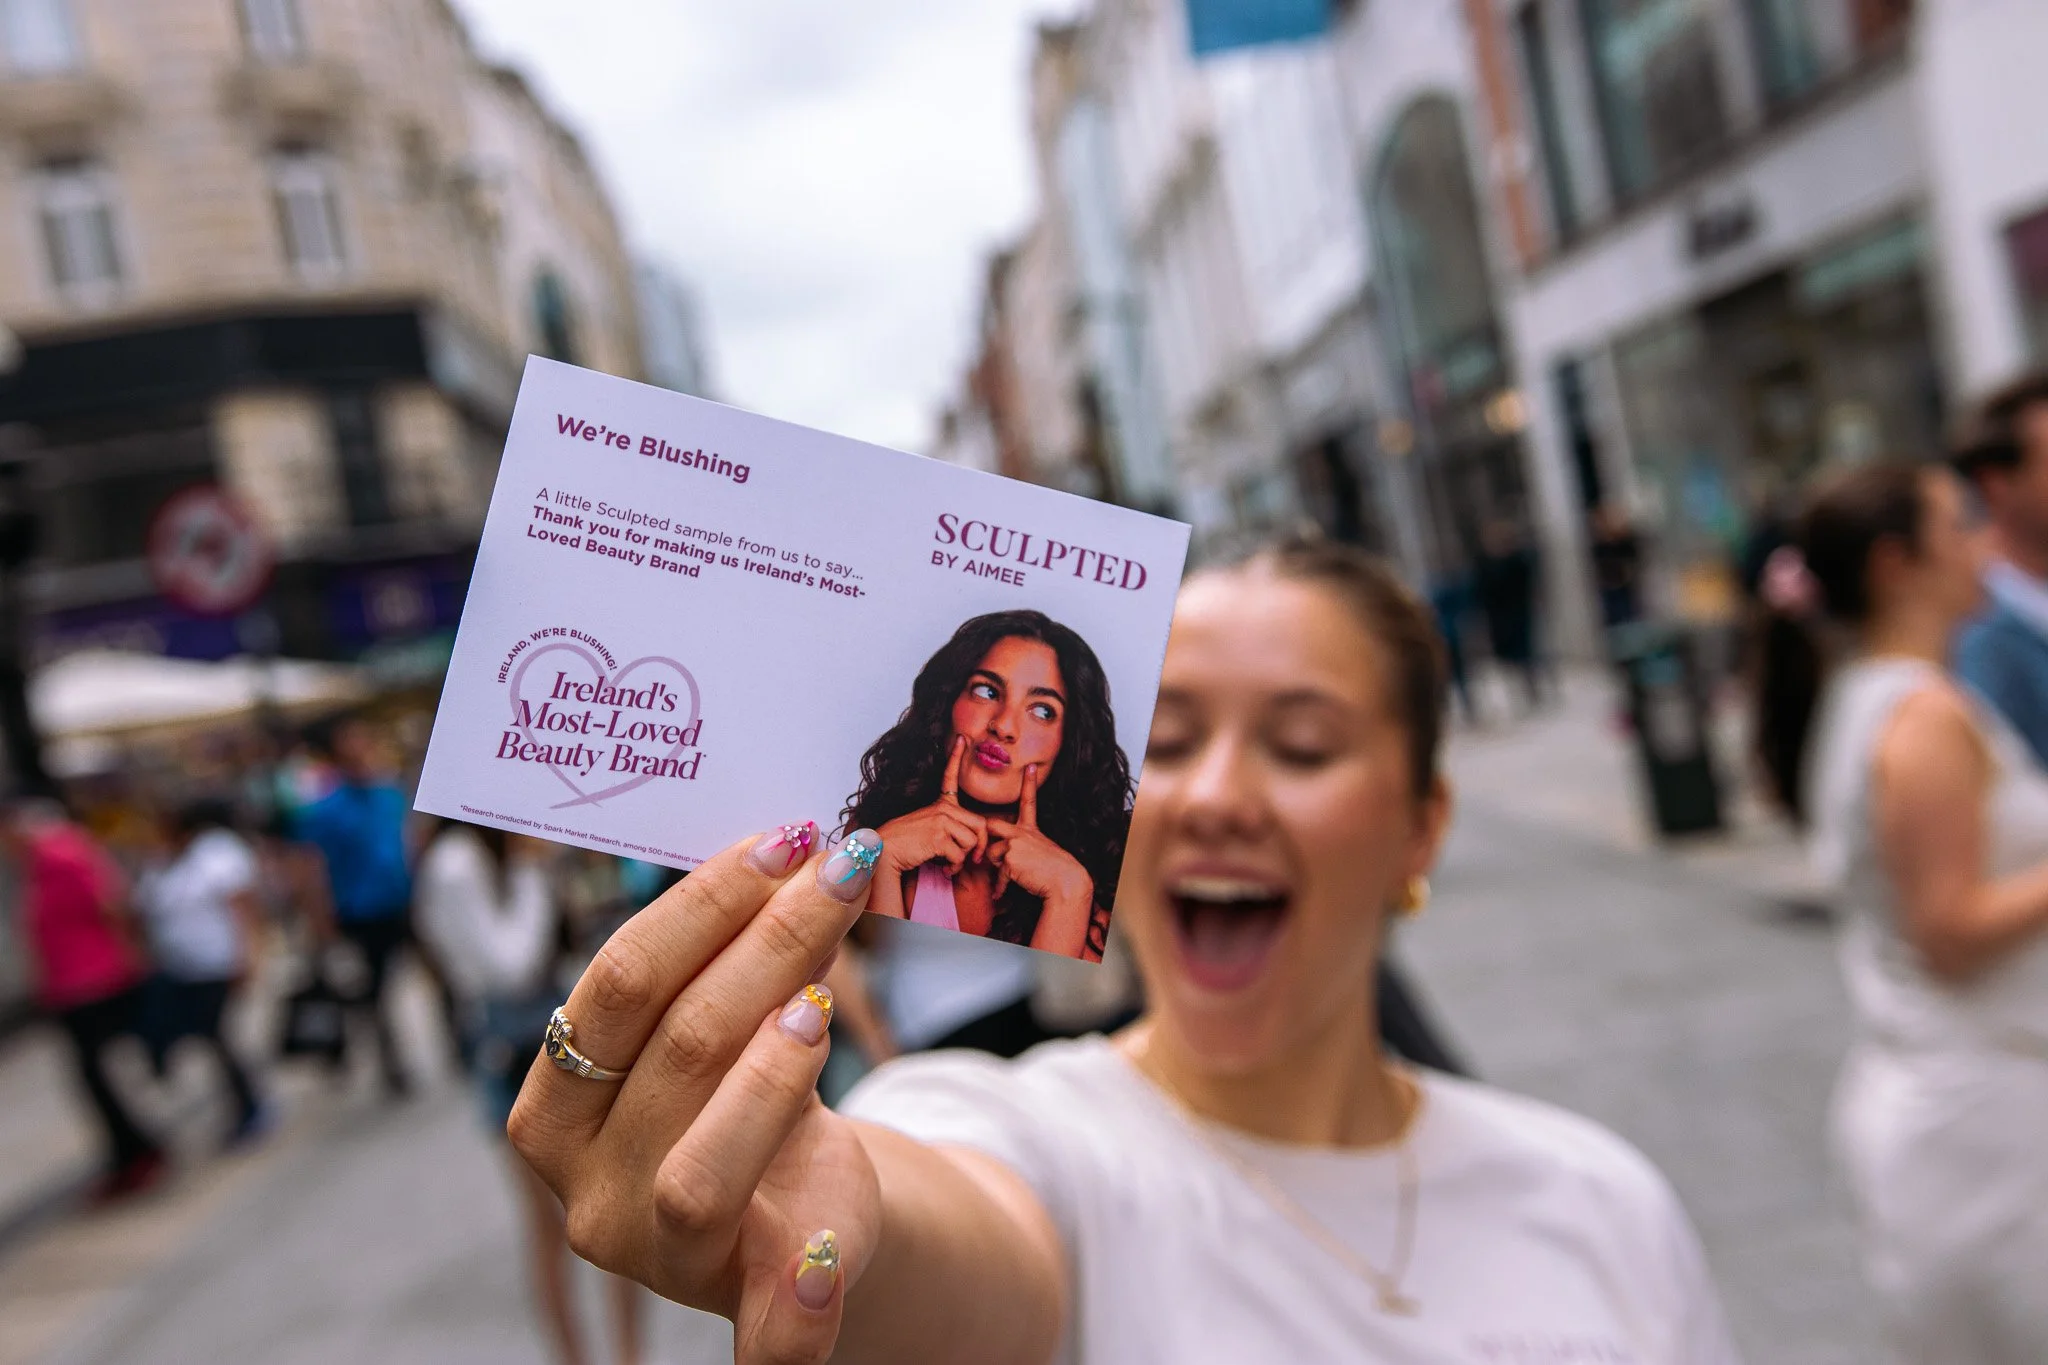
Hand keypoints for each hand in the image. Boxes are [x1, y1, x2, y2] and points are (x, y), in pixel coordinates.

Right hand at [507, 825, 884, 1364]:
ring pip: (704, 1170)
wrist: (803, 1206)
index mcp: (556, 1108)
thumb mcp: (731, 1024)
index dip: (704, 903)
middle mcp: (588, 1188)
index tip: (783, 840)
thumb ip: (739, 959)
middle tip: (840, 870)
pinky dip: (796, 1310)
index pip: (619, 986)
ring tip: (827, 997)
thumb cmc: (748, 1092)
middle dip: (768, 945)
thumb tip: (796, 850)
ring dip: (774, 1076)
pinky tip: (826, 1258)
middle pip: (678, 1050)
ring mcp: (659, 1257)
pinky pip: (762, 1334)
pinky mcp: (744, 1305)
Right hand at [874, 736, 987, 875]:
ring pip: (972, 842)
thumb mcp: (928, 827)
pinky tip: (944, 868)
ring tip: (950, 863)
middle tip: (973, 859)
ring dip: (964, 859)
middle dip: (980, 846)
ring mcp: (941, 820)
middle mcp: (943, 808)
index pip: (950, 777)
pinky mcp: (939, 836)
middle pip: (980, 824)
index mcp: (940, 804)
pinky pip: (960, 855)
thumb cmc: (906, 844)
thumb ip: (948, 828)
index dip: (956, 757)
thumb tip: (972, 844)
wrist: (884, 851)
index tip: (962, 738)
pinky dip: (954, 867)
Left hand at [987, 764, 1090, 911]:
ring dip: (997, 867)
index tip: (1030, 766)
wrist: (1065, 881)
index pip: (1029, 802)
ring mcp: (1015, 844)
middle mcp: (1022, 832)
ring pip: (992, 854)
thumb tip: (1001, 855)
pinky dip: (1000, 886)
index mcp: (1031, 829)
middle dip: (986, 836)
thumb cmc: (1054, 871)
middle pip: (992, 825)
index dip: (1029, 783)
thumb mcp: (1040, 850)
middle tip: (987, 847)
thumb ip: (1021, 846)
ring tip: (1014, 875)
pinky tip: (1000, 894)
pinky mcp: (1010, 859)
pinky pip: (997, 872)